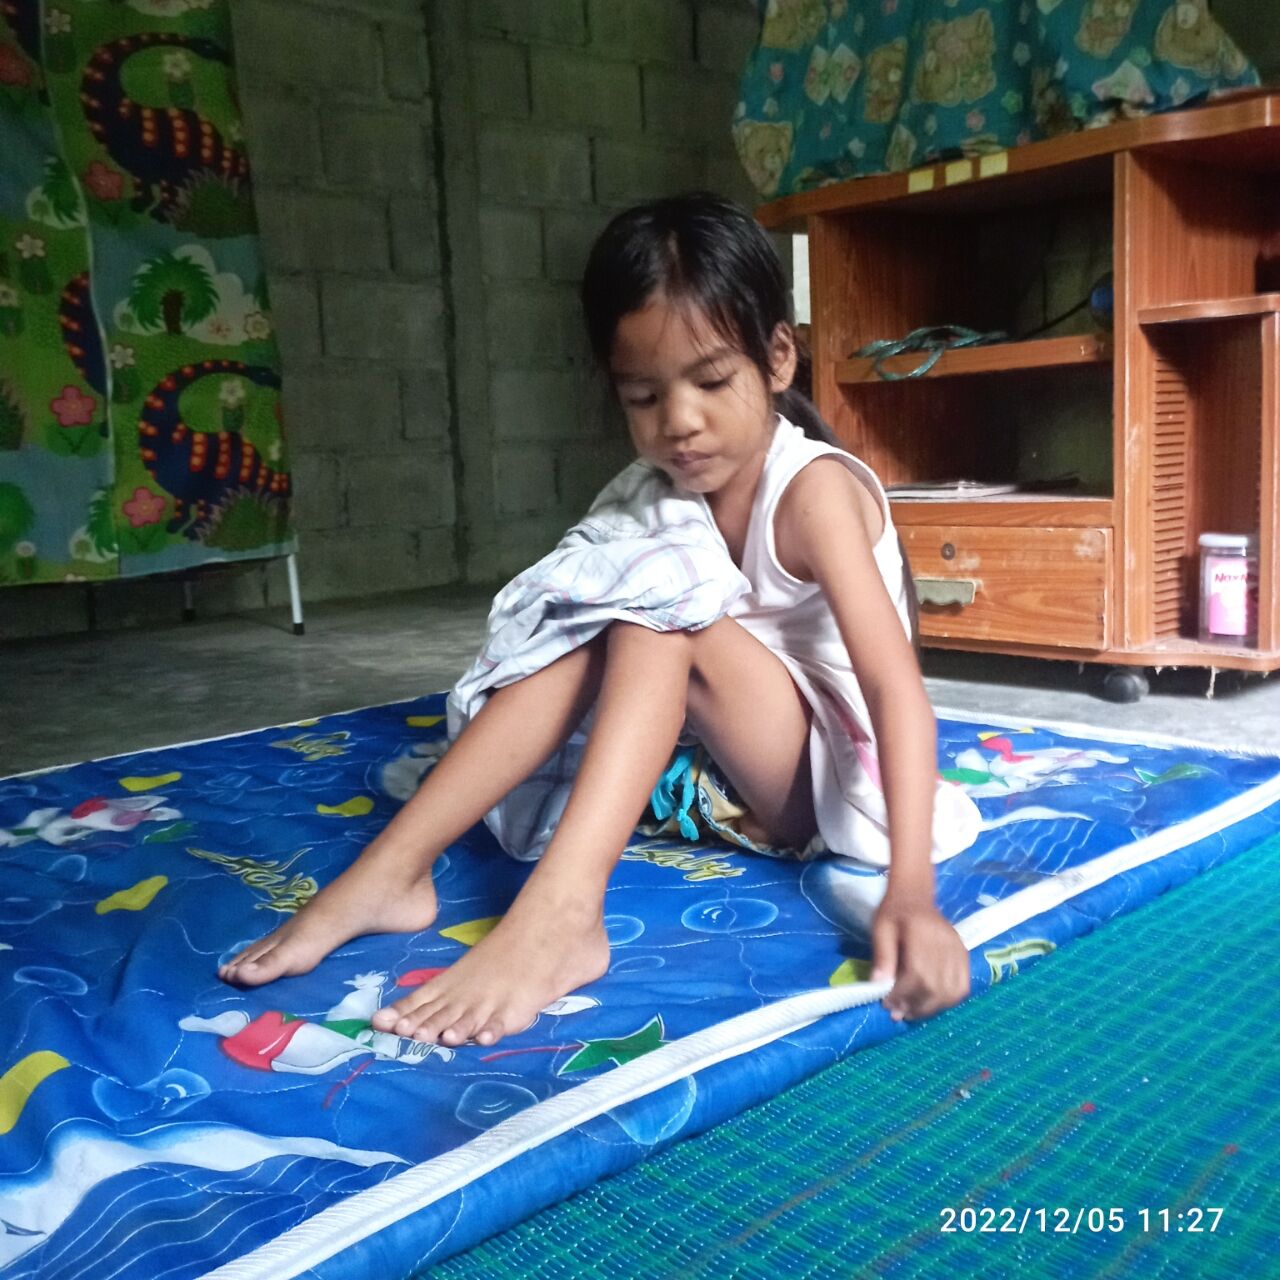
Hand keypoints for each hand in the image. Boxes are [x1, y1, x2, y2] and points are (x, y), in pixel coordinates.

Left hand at [871, 888, 969, 1021]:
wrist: (915, 896)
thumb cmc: (894, 913)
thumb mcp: (880, 929)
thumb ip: (882, 957)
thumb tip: (878, 986)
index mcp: (923, 934)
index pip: (918, 974)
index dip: (902, 994)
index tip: (887, 1004)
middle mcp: (946, 944)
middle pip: (936, 987)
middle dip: (915, 1005)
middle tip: (897, 1012)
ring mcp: (959, 951)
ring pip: (951, 992)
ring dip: (930, 1008)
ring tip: (911, 1011)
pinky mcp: (964, 957)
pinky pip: (962, 988)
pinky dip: (946, 1002)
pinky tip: (929, 1003)